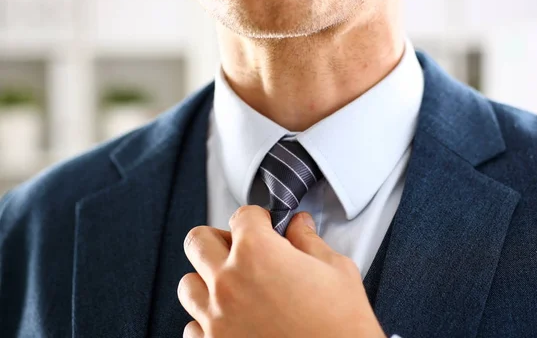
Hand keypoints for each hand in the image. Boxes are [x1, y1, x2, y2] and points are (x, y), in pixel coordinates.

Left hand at [178, 205, 385, 337]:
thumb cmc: (343, 326)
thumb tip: (299, 225)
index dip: (258, 218)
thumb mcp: (336, 271)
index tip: (266, 227)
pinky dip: (206, 321)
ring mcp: (216, 319)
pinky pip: (192, 328)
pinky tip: (231, 321)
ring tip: (234, 287)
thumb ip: (309, 241)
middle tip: (242, 249)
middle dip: (220, 239)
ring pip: (188, 284)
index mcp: (257, 253)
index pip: (242, 215)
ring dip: (208, 280)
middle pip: (198, 241)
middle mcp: (228, 282)